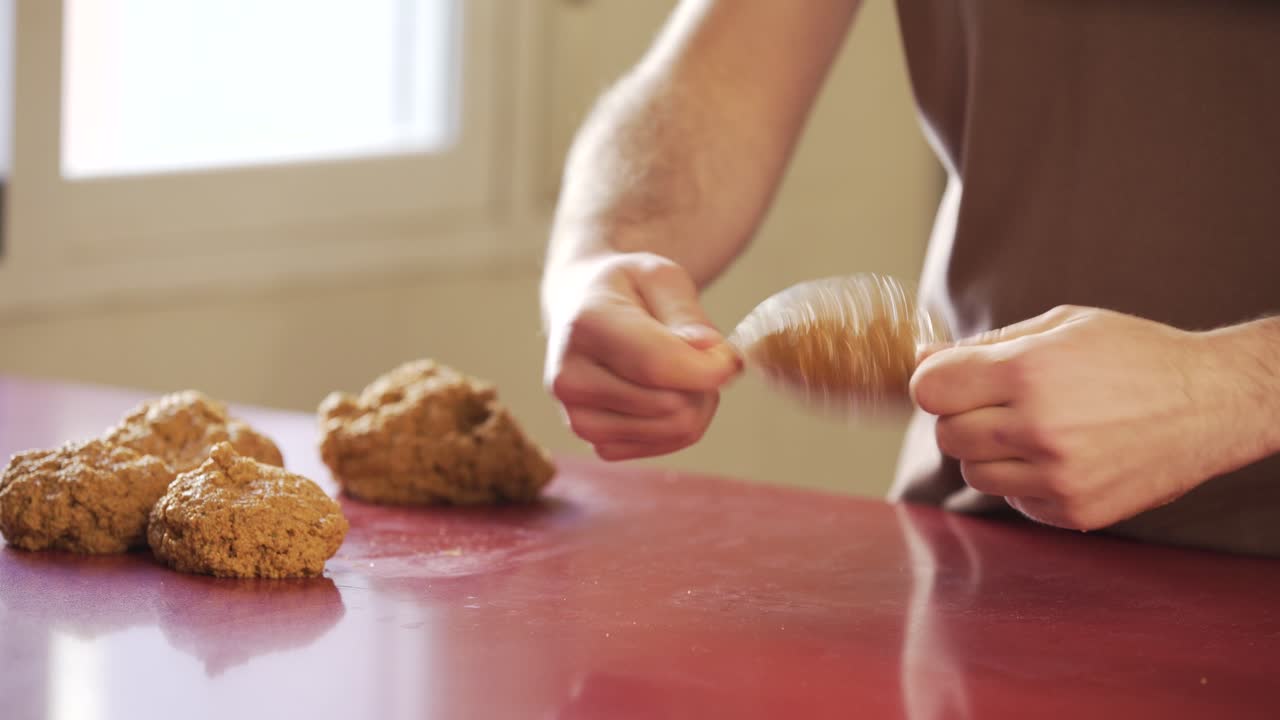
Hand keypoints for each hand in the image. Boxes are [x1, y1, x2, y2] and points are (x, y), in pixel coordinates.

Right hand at [542, 252, 740, 460]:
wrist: (582, 308)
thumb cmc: (627, 289)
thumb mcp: (660, 276)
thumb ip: (687, 313)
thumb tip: (710, 353)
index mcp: (585, 326)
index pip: (658, 365)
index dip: (710, 368)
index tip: (730, 356)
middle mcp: (570, 379)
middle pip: (674, 406)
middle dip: (704, 382)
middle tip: (698, 354)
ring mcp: (578, 418)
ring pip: (676, 430)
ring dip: (696, 403)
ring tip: (680, 370)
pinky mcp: (596, 442)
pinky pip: (666, 446)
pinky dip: (679, 423)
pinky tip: (665, 393)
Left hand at [909, 306, 1273, 530]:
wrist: (1212, 403)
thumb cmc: (1133, 354)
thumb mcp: (1061, 325)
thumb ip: (985, 344)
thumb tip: (923, 358)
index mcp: (1029, 372)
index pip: (931, 390)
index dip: (935, 381)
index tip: (952, 379)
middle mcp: (1040, 429)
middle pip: (947, 434)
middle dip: (962, 415)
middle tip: (1000, 402)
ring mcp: (1058, 477)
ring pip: (973, 473)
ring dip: (989, 451)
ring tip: (1033, 427)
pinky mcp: (1075, 512)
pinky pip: (1013, 501)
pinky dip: (1024, 481)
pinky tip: (1061, 454)